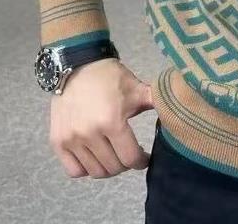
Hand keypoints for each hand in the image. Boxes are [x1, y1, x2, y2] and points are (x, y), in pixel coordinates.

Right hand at [49, 58, 154, 177]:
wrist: (78, 66)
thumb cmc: (110, 78)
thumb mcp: (137, 89)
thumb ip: (157, 102)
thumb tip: (179, 109)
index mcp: (112, 121)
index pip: (130, 158)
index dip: (141, 161)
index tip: (145, 157)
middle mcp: (89, 134)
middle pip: (113, 168)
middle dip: (126, 164)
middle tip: (129, 154)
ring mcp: (71, 139)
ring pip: (94, 172)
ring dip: (108, 168)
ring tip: (114, 155)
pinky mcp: (57, 141)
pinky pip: (74, 171)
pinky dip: (86, 169)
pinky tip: (95, 156)